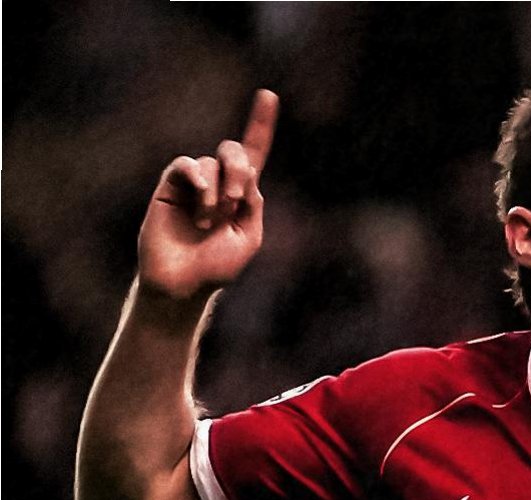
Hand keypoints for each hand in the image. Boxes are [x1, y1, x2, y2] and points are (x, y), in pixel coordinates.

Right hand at [138, 89, 278, 300]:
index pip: (254, 154)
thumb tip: (249, 174)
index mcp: (242, 194)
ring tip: (207, 223)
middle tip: (236, 202)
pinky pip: (189, 165)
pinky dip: (200, 182)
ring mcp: (194, 182)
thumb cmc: (217, 266)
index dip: (260, 125)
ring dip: (218, 194)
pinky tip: (199, 208)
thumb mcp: (248, 237)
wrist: (184, 282)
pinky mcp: (171, 183)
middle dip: (240, 170)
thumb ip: (254, 204)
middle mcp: (218, 182)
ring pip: (213, 163)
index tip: (268, 95)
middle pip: (234, 150)